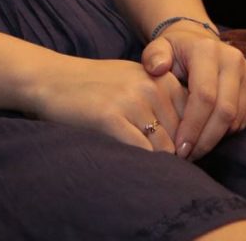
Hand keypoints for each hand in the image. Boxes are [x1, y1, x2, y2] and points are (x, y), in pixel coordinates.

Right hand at [33, 56, 187, 154]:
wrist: (50, 79)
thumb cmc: (94, 86)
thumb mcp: (135, 81)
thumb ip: (164, 100)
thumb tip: (193, 139)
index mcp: (161, 78)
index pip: (195, 119)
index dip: (189, 142)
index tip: (178, 155)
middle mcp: (150, 88)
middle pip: (182, 137)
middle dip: (175, 156)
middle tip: (159, 165)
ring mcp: (131, 102)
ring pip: (165, 149)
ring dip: (158, 163)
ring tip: (143, 164)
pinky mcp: (110, 119)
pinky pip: (142, 152)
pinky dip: (141, 163)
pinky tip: (129, 161)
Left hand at [142, 24, 245, 159]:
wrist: (199, 42)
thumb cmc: (175, 51)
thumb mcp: (159, 48)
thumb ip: (153, 56)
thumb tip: (157, 68)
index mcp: (207, 50)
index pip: (204, 95)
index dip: (192, 125)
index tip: (179, 147)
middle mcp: (233, 60)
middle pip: (224, 111)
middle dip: (205, 139)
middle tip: (187, 156)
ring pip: (236, 119)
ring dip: (215, 139)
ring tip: (194, 150)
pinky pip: (245, 120)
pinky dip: (226, 133)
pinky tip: (208, 137)